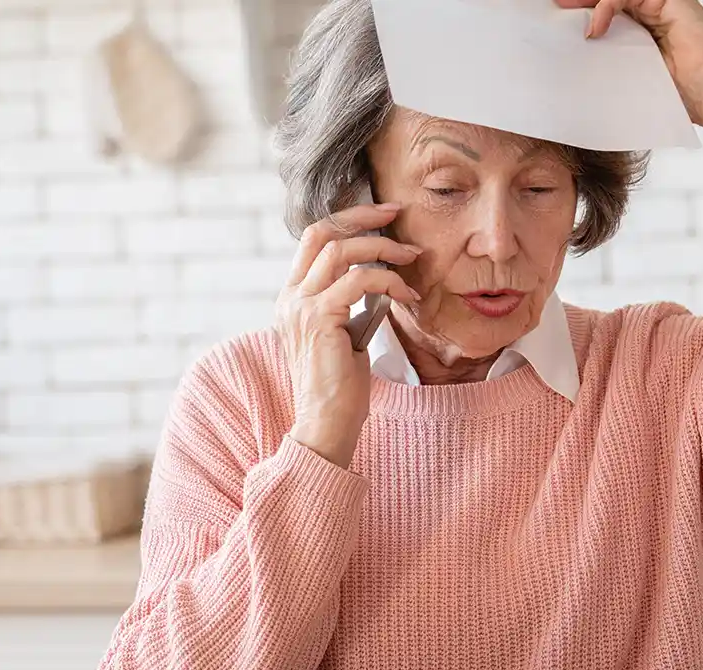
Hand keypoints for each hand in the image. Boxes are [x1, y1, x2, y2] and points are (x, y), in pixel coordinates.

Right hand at [278, 204, 422, 467]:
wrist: (326, 423)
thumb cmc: (341, 386)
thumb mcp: (343, 333)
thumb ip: (348, 303)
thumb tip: (378, 277)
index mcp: (291, 298)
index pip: (313, 239)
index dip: (348, 220)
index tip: (382, 216)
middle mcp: (290, 298)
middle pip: (322, 232)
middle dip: (362, 216)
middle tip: (397, 213)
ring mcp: (300, 307)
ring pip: (343, 251)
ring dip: (384, 249)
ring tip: (413, 257)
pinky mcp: (320, 319)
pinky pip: (361, 281)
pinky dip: (391, 281)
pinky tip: (410, 295)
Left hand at [556, 0, 702, 148]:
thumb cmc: (684, 98)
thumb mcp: (635, 78)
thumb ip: (612, 63)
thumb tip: (577, 65)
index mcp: (647, 32)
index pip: (609, 13)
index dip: (584, 13)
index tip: (557, 23)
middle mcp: (655, 14)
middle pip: (611, 0)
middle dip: (580, 2)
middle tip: (555, 9)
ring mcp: (663, 5)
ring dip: (587, 1)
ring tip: (566, 12)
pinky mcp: (670, 1)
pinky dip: (606, 6)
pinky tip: (596, 28)